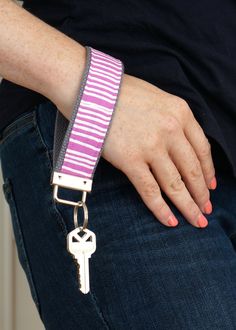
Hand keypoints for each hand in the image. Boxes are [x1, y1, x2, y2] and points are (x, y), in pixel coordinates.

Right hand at [101, 73, 215, 227]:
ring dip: (188, 206)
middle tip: (206, 210)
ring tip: (197, 220)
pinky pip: (150, 190)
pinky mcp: (130, 160)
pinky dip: (161, 209)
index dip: (209, 172)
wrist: (90, 89)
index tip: (211, 186)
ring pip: (175, 184)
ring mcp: (151, 146)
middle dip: (202, 194)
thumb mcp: (157, 99)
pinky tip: (170, 221)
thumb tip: (180, 146)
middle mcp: (171, 130)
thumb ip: (172, 120)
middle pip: (192, 170)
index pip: (203, 149)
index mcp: (180, 112)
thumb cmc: (120, 92)